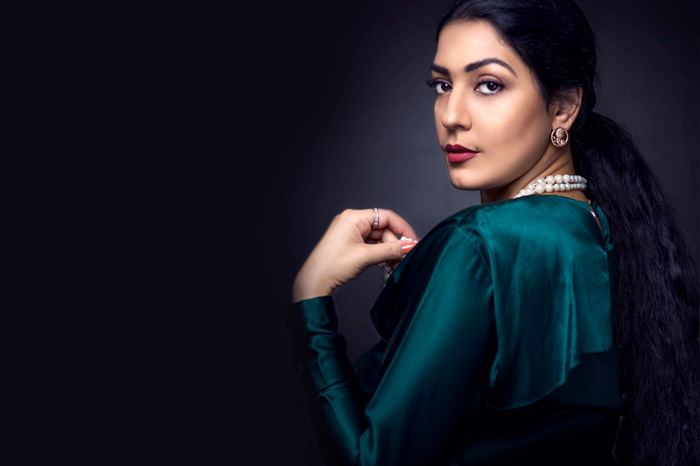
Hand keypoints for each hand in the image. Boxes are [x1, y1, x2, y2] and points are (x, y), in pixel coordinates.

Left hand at [292, 208, 418, 302]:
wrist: (314, 283)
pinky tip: (385, 266)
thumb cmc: (332, 266)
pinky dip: (380, 256)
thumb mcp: (366, 257)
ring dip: (388, 253)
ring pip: (378, 240)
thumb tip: (409, 247)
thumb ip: (390, 250)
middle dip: (395, 245)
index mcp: (353, 218)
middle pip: (383, 230)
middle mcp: (352, 222)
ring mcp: (350, 234)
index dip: (402, 228)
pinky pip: (371, 247)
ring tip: (394, 267)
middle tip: (403, 260)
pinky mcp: (350, 245)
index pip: (386, 216)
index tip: (413, 241)